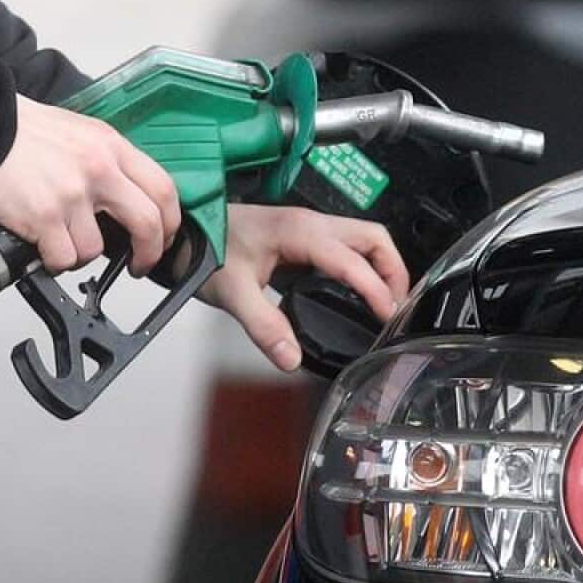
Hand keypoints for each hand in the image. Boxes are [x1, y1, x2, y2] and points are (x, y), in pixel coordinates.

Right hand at [0, 95, 181, 275]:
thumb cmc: (26, 132)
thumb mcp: (82, 133)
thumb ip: (109, 162)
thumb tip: (128, 201)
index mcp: (112, 147)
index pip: (163, 189)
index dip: (170, 223)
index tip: (162, 238)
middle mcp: (99, 169)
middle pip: (148, 223)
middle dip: (149, 253)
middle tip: (139, 264)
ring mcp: (72, 194)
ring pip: (97, 249)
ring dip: (81, 254)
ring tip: (63, 241)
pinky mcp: (44, 216)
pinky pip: (63, 258)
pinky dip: (54, 260)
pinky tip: (44, 245)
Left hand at [200, 204, 408, 371]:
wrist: (186, 232)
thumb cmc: (206, 250)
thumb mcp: (232, 293)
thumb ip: (264, 327)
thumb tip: (291, 358)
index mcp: (299, 232)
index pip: (352, 261)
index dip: (375, 289)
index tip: (387, 317)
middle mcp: (310, 224)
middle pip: (373, 238)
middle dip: (393, 272)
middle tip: (396, 309)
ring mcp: (309, 227)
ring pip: (364, 238)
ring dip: (382, 267)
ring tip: (385, 303)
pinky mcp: (303, 236)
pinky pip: (348, 245)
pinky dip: (364, 266)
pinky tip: (357, 292)